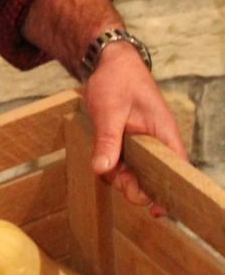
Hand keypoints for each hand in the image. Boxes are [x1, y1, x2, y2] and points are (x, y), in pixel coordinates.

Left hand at [84, 44, 186, 211]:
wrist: (107, 64)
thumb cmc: (117, 81)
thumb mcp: (109, 111)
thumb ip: (107, 140)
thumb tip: (102, 169)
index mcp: (163, 134)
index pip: (175, 169)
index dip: (168, 192)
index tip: (157, 210)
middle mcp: (155, 143)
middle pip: (151, 179)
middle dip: (132, 185)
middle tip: (115, 176)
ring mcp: (140, 146)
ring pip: (132, 175)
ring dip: (117, 177)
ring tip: (104, 161)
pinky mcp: (125, 146)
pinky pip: (119, 167)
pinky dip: (109, 167)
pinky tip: (100, 158)